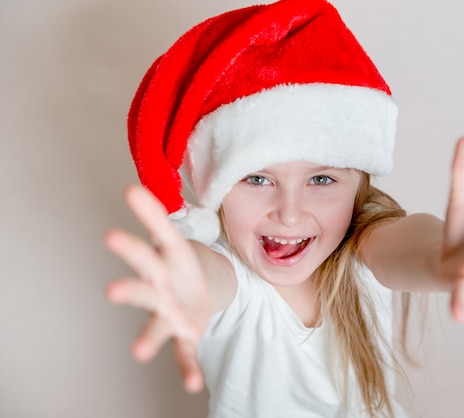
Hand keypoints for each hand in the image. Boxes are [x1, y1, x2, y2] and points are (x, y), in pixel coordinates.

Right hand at [105, 185, 211, 392]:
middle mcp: (158, 289)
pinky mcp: (184, 335)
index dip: (139, 230)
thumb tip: (134, 186)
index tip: (121, 213)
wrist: (193, 295)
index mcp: (160, 261)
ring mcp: (169, 314)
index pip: (153, 241)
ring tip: (139, 352)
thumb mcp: (172, 240)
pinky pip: (184, 353)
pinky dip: (187, 368)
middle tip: (112, 290)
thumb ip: (156, 217)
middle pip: (143, 287)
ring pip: (156, 323)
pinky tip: (194, 384)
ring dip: (148, 337)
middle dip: (129, 288)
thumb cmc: (177, 268)